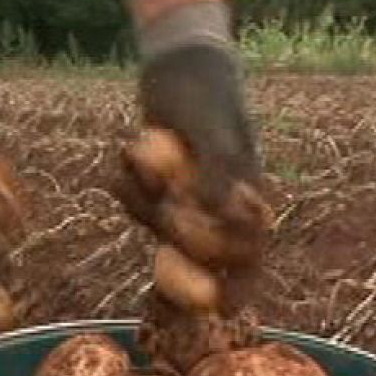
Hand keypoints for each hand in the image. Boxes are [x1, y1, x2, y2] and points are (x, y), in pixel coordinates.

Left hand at [114, 2, 270, 315]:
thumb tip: (225, 213)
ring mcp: (189, 200)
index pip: (250, 257)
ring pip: (165, 233)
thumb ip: (220, 173)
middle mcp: (220, 207)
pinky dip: (129, 188)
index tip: (220, 311)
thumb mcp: (215, 131)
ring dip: (145, 206)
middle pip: (204, 257)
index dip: (239, 289)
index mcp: (248, 198)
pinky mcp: (160, 189)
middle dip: (179, 254)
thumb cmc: (206, 94)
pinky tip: (126, 152)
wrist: (180, 63)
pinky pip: (142, 209)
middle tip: (162, 237)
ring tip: (135, 154)